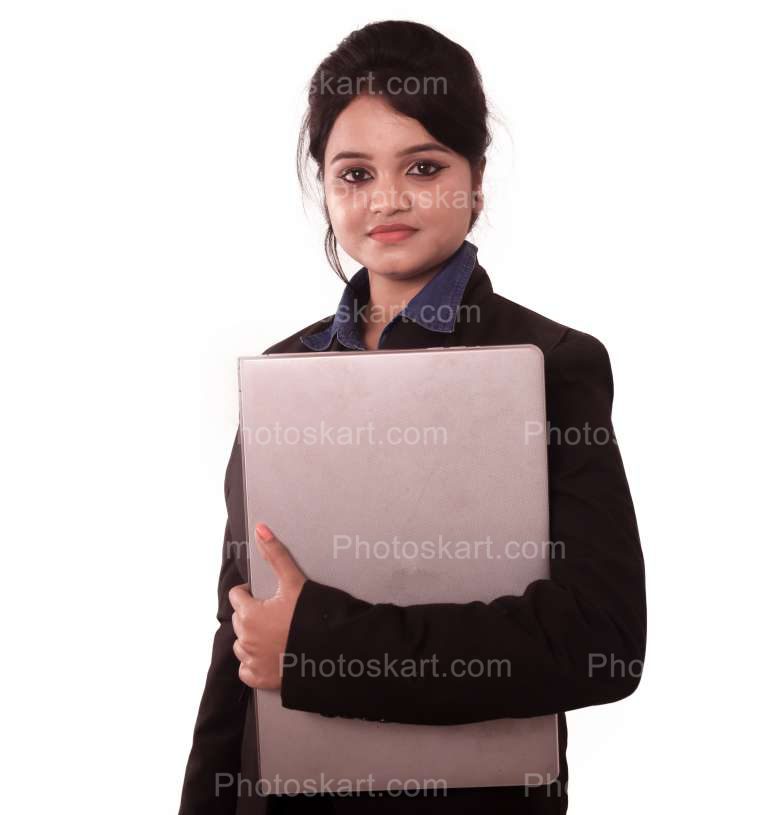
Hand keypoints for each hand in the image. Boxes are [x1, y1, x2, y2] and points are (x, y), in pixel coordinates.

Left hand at [229, 523, 307, 689]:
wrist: (328, 652)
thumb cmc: (310, 616)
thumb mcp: (293, 581)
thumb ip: (275, 554)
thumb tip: (260, 529)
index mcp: (249, 614)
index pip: (237, 596)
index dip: (250, 592)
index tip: (266, 595)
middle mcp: (245, 639)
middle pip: (239, 619)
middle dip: (252, 614)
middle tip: (274, 613)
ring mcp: (252, 661)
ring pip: (241, 644)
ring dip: (252, 638)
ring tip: (273, 632)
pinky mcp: (260, 678)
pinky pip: (246, 670)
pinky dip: (254, 663)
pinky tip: (269, 654)